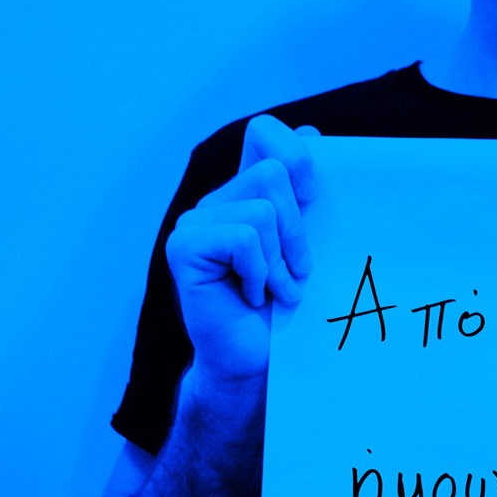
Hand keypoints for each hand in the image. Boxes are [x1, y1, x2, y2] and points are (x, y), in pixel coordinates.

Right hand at [165, 115, 319, 387]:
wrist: (259, 363)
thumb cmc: (290, 309)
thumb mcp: (313, 244)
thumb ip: (309, 194)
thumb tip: (312, 134)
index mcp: (248, 191)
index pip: (266, 133)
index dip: (298, 159)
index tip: (313, 204)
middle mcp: (218, 199)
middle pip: (274, 174)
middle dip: (298, 230)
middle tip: (294, 272)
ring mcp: (195, 220)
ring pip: (262, 211)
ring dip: (280, 261)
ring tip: (274, 290)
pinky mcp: (183, 247)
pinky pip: (242, 238)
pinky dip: (258, 272)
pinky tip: (251, 296)